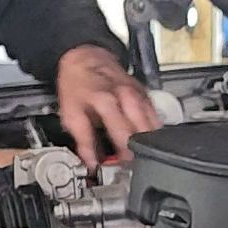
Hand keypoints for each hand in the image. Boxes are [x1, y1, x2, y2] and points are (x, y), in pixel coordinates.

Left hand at [56, 44, 157, 168]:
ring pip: (154, 126)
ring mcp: (140, 95)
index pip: (124, 136)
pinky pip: (156, 117)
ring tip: (143, 158)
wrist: (86, 58)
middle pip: (144, 132)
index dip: (125, 157)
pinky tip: (149, 141)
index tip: (122, 169)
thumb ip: (82, 140)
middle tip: (134, 167)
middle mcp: (127, 97)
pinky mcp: (146, 95)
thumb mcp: (71, 113)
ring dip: (150, 144)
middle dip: (141, 153)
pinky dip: (154, 131)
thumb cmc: (78, 84)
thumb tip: (90, 163)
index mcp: (107, 102)